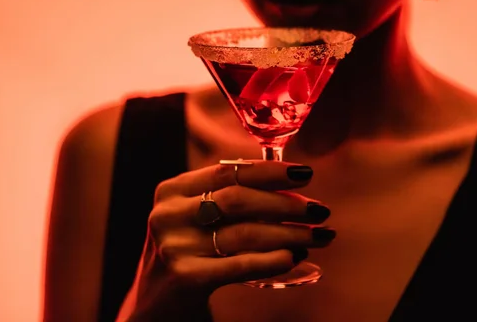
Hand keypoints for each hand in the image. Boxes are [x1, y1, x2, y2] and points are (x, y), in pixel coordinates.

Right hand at [127, 161, 333, 319]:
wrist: (156, 306)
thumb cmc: (190, 253)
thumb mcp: (196, 217)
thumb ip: (228, 197)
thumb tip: (288, 184)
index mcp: (173, 191)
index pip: (228, 171)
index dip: (270, 171)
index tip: (305, 173)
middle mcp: (169, 214)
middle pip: (239, 200)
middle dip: (286, 204)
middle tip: (319, 211)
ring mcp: (175, 246)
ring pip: (245, 233)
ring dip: (289, 234)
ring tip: (318, 236)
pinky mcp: (186, 277)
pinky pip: (240, 265)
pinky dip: (272, 260)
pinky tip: (294, 257)